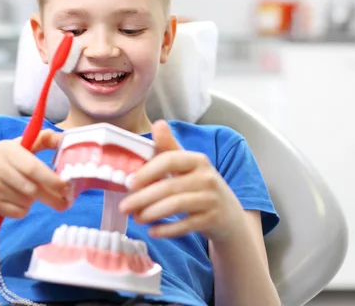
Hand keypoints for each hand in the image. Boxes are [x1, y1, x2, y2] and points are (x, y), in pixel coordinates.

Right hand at [0, 129, 69, 218]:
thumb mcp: (14, 147)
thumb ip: (40, 140)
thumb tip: (64, 138)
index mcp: (8, 149)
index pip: (33, 167)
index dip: (52, 179)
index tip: (67, 187)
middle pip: (33, 189)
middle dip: (52, 198)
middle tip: (65, 204)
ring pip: (27, 202)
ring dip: (32, 202)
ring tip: (24, 195)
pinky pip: (17, 212)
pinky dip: (22, 210)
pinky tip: (13, 202)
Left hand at [119, 120, 245, 241]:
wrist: (229, 215)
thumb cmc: (200, 186)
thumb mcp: (187, 166)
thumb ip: (169, 147)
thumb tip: (158, 124)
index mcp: (197, 160)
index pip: (169, 160)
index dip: (147, 171)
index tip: (128, 182)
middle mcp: (207, 177)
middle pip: (169, 186)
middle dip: (142, 198)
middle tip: (124, 206)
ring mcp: (211, 199)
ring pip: (176, 205)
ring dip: (151, 213)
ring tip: (136, 218)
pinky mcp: (213, 220)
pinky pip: (186, 225)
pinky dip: (167, 229)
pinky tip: (152, 231)